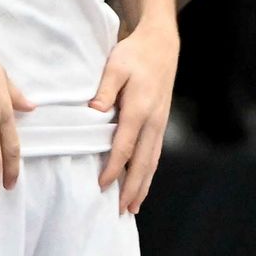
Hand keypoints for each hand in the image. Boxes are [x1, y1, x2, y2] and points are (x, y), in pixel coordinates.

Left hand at [90, 23, 178, 214]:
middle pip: (143, 162)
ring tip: (132, 207)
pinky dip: (148, 172)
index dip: (113, 168)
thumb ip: (104, 90)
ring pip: (152, 161)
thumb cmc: (134, 54)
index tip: (101, 186)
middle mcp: (153, 120)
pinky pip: (155, 153)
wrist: (162, 45)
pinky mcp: (161, 122)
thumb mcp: (115, 66)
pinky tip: (142, 184)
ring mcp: (159, 123)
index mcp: (139, 108)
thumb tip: (93, 114)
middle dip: (133, 187)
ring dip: (143, 185)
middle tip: (121, 210)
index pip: (125, 146)